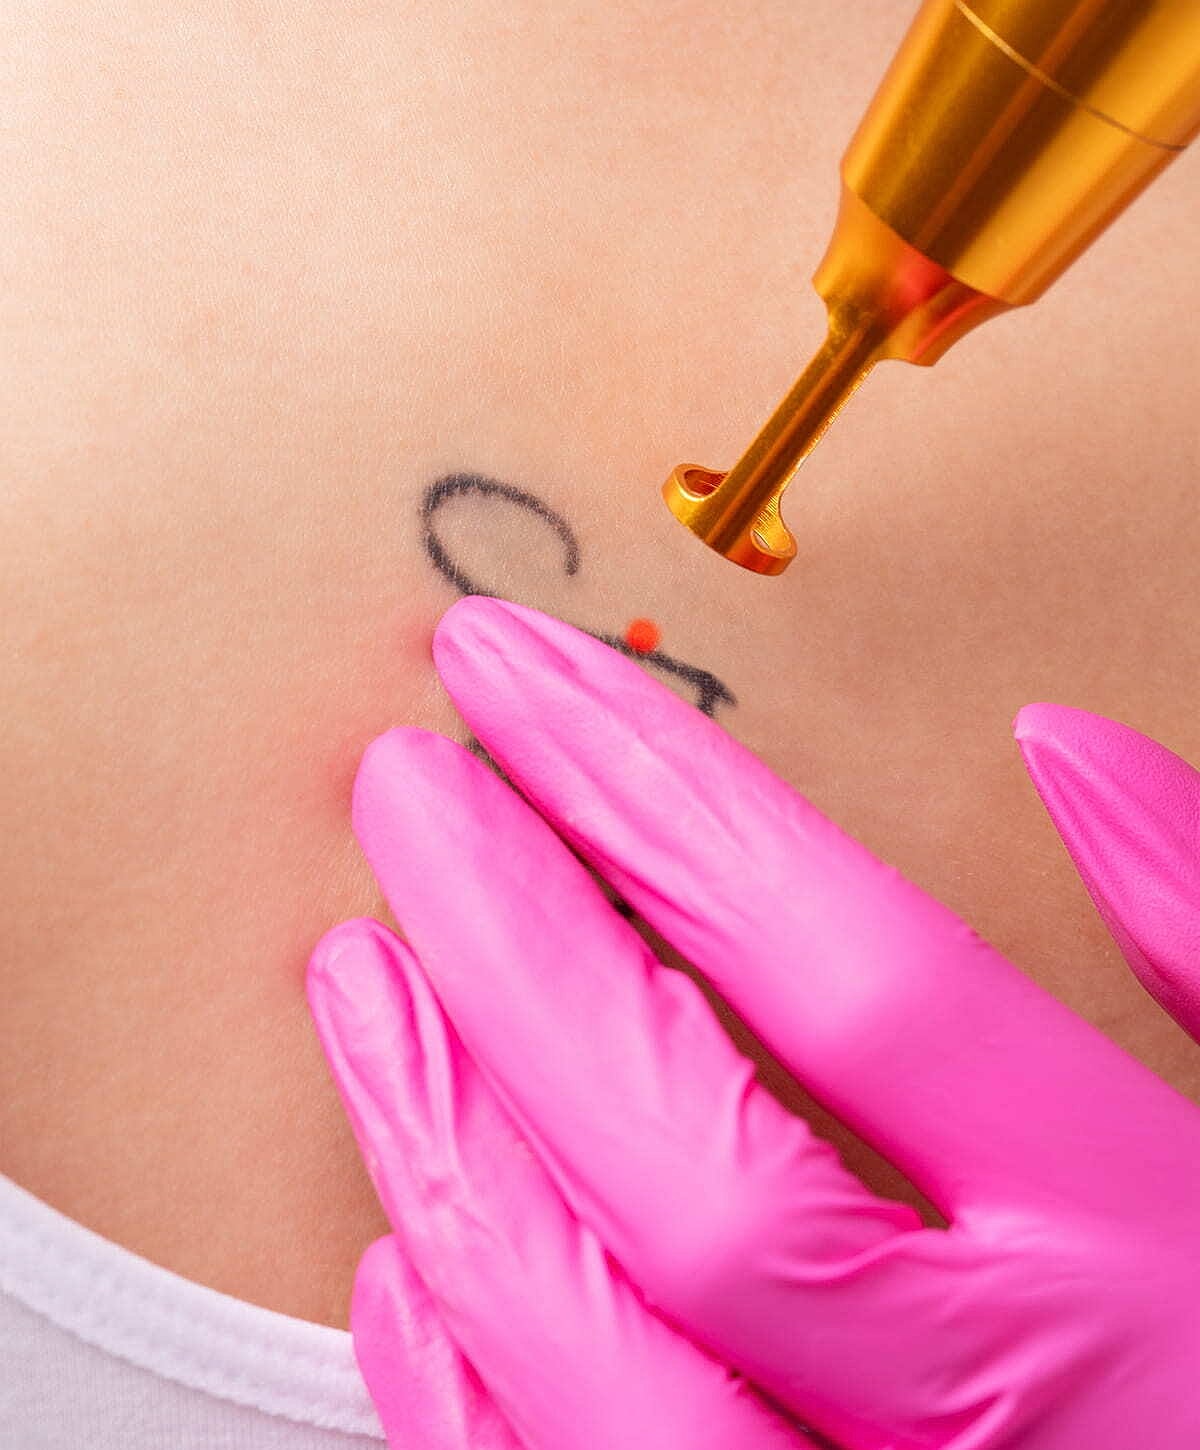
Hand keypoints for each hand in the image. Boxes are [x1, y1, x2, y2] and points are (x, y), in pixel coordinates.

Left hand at [309, 596, 1199, 1447]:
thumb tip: (1061, 748)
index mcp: (1144, 1242)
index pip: (856, 972)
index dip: (662, 800)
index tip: (524, 683)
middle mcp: (1007, 1412)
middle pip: (692, 1156)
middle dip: (513, 944)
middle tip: (405, 790)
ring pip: (598, 1354)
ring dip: (447, 1146)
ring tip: (361, 975)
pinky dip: (462, 1388)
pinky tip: (408, 1253)